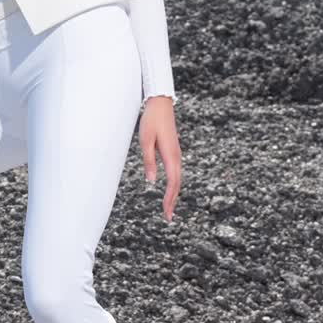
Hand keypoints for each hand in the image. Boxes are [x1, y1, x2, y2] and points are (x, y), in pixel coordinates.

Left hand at [140, 96, 181, 220]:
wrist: (160, 104)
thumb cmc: (151, 121)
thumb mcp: (145, 141)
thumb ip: (149, 162)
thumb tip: (152, 182)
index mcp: (170, 155)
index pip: (172, 182)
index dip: (170, 199)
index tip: (167, 213)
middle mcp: (176, 156)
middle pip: (177, 183)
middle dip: (173, 201)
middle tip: (168, 217)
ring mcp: (176, 154)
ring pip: (177, 178)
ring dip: (173, 194)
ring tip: (168, 208)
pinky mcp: (173, 151)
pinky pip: (175, 172)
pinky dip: (173, 184)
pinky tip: (169, 190)